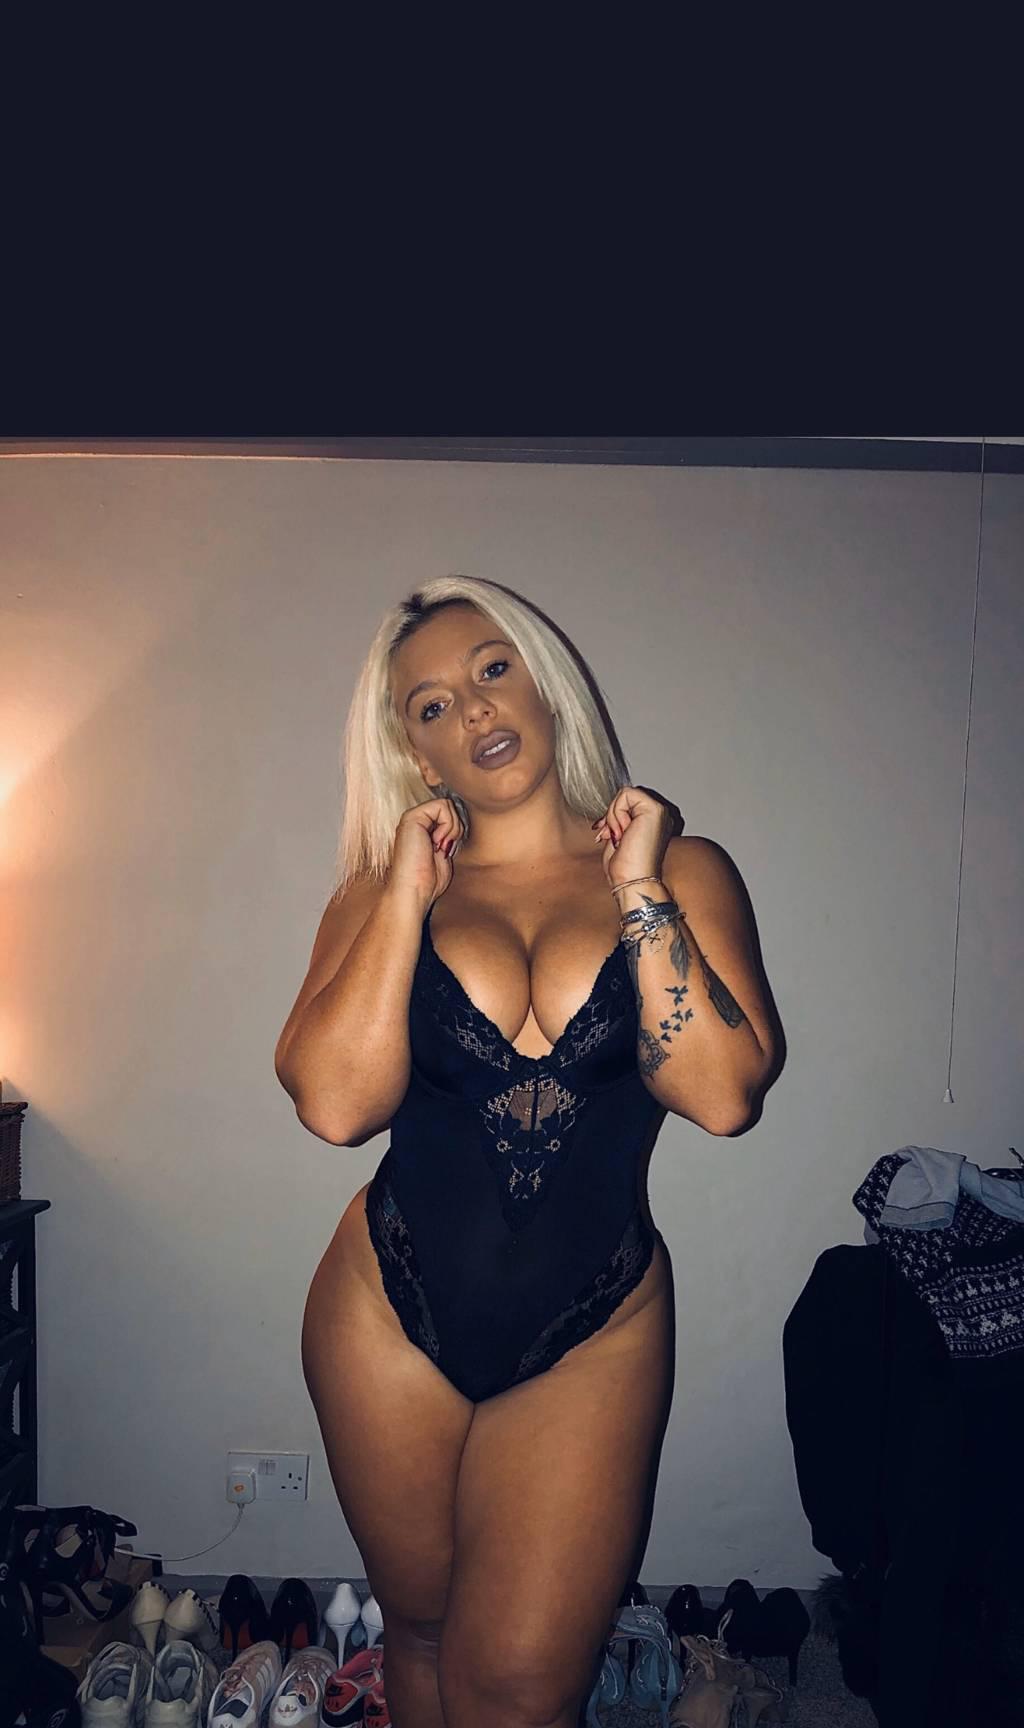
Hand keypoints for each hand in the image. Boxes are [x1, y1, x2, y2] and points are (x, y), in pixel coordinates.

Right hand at [389, 794, 463, 908]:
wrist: (413, 891)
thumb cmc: (428, 881)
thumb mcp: (446, 854)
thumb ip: (450, 837)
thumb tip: (460, 824)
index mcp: (422, 829)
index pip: (449, 814)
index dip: (455, 831)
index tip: (446, 851)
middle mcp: (416, 821)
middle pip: (450, 807)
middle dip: (455, 829)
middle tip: (443, 849)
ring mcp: (412, 817)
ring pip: (447, 805)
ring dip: (451, 828)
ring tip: (438, 847)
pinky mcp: (412, 816)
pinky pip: (442, 806)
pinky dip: (447, 825)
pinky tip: (436, 842)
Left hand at [592, 784, 683, 888]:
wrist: (632, 882)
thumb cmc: (625, 869)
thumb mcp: (618, 839)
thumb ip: (618, 822)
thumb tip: (607, 814)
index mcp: (654, 823)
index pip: (627, 804)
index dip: (611, 817)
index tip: (606, 835)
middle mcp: (660, 816)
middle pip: (626, 796)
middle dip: (612, 815)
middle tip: (613, 838)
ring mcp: (660, 812)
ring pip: (625, 794)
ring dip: (614, 817)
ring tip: (620, 838)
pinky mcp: (655, 809)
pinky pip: (626, 794)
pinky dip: (617, 813)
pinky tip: (624, 833)